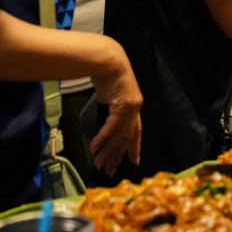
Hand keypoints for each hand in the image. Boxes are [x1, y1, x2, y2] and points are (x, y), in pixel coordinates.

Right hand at [88, 41, 142, 176]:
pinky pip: (111, 127)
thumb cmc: (107, 76)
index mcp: (134, 108)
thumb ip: (113, 109)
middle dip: (117, 156)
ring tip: (99, 163)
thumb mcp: (112, 96)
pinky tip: (95, 147)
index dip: (135, 148)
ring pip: (120, 136)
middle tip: (109, 169)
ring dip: (108, 151)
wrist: (108, 62)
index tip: (134, 161)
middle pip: (127, 138)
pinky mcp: (123, 106)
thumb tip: (106, 122)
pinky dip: (102, 139)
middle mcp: (135, 109)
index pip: (136, 132)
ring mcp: (131, 108)